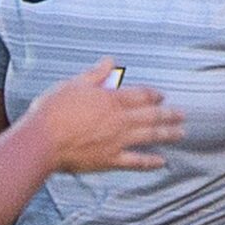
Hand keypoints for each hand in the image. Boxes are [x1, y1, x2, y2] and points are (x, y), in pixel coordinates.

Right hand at [28, 59, 181, 174]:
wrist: (42, 141)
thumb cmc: (53, 111)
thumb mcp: (73, 85)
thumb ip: (95, 75)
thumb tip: (110, 62)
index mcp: (110, 99)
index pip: (140, 95)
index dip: (153, 94)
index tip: (162, 95)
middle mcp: (119, 120)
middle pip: (151, 115)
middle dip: (169, 114)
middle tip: (182, 115)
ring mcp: (117, 141)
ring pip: (149, 136)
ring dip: (168, 134)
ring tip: (181, 133)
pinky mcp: (110, 160)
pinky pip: (136, 162)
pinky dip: (150, 162)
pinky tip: (162, 162)